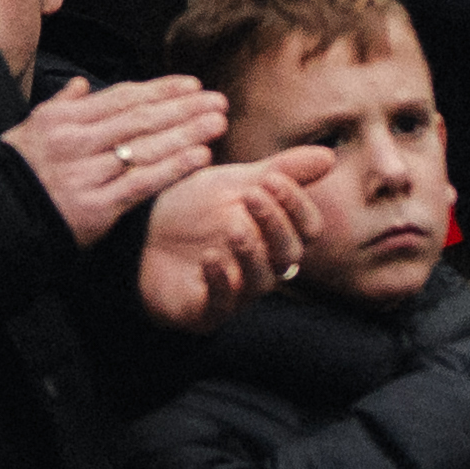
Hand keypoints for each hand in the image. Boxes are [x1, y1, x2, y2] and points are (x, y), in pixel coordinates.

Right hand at [8, 72, 227, 246]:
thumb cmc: (16, 174)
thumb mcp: (31, 130)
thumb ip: (61, 105)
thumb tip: (82, 85)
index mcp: (67, 120)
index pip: (123, 98)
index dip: (160, 90)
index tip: (192, 85)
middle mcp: (80, 141)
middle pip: (141, 118)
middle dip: (184, 108)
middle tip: (219, 100)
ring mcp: (88, 174)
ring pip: (147, 147)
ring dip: (188, 132)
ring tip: (219, 122)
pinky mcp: (95, 207)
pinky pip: (141, 183)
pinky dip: (173, 167)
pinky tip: (199, 156)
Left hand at [136, 146, 336, 325]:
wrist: (140, 230)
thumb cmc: (194, 208)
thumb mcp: (236, 181)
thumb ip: (281, 171)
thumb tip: (329, 156)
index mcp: (274, 236)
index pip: (306, 229)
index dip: (297, 206)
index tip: (274, 179)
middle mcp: (260, 267)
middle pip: (288, 255)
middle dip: (275, 224)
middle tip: (252, 195)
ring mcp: (233, 292)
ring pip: (260, 282)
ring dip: (252, 253)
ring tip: (235, 228)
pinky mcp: (203, 312)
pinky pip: (220, 305)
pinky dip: (219, 281)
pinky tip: (210, 258)